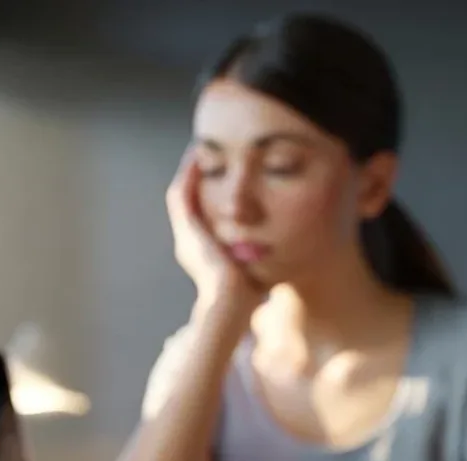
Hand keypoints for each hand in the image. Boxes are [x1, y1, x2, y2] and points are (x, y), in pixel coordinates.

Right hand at [165, 149, 269, 322]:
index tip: (225, 177)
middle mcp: (190, 243)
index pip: (203, 216)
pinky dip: (188, 176)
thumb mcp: (256, 271)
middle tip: (210, 155)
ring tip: (201, 149)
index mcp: (204, 253)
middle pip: (190, 201)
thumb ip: (262, 258)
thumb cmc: (248, 297)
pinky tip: (199, 157)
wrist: (231, 306)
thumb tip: (284, 252)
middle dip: (199, 179)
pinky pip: (182, 194)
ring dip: (190, 172)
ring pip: (181, 194)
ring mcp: (186, 236)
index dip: (209, 196)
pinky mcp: (188, 230)